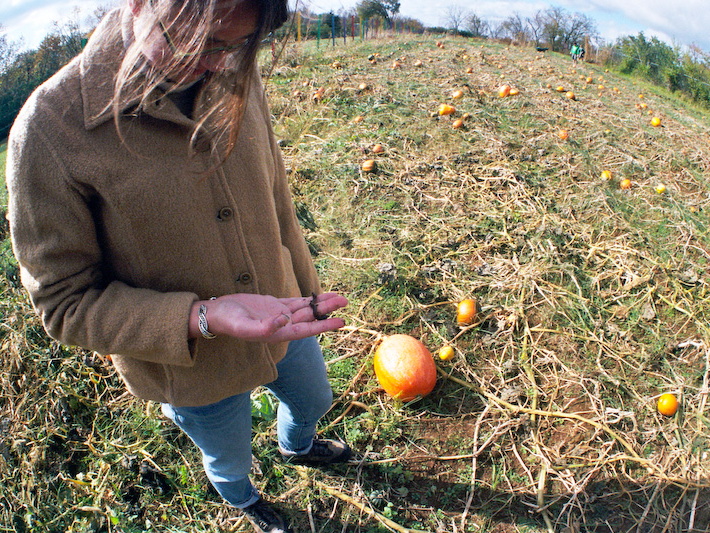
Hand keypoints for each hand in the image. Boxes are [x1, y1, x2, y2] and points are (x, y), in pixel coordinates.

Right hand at [192, 292, 347, 342]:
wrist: (216, 313)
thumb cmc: (228, 321)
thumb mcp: (244, 325)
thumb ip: (264, 327)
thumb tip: (284, 320)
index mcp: (278, 333)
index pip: (306, 329)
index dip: (324, 326)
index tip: (341, 321)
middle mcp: (282, 325)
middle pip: (310, 317)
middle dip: (327, 310)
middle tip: (345, 301)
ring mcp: (279, 314)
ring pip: (305, 308)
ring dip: (321, 303)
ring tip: (339, 297)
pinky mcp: (273, 305)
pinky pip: (296, 302)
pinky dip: (308, 299)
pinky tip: (319, 296)